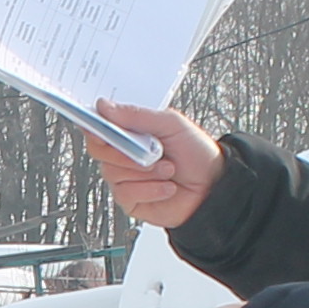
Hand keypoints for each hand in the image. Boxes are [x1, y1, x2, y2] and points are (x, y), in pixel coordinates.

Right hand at [92, 101, 221, 228]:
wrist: (214, 186)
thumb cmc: (196, 153)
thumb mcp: (171, 124)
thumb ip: (137, 115)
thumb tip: (105, 107)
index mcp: (130, 131)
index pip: (98, 125)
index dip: (94, 125)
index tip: (101, 127)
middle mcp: (123, 153)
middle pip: (99, 150)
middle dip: (126, 153)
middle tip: (152, 152)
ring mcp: (125, 177)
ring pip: (113, 173)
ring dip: (146, 172)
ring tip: (168, 169)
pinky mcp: (130, 199)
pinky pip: (125, 193)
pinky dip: (150, 189)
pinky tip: (166, 187)